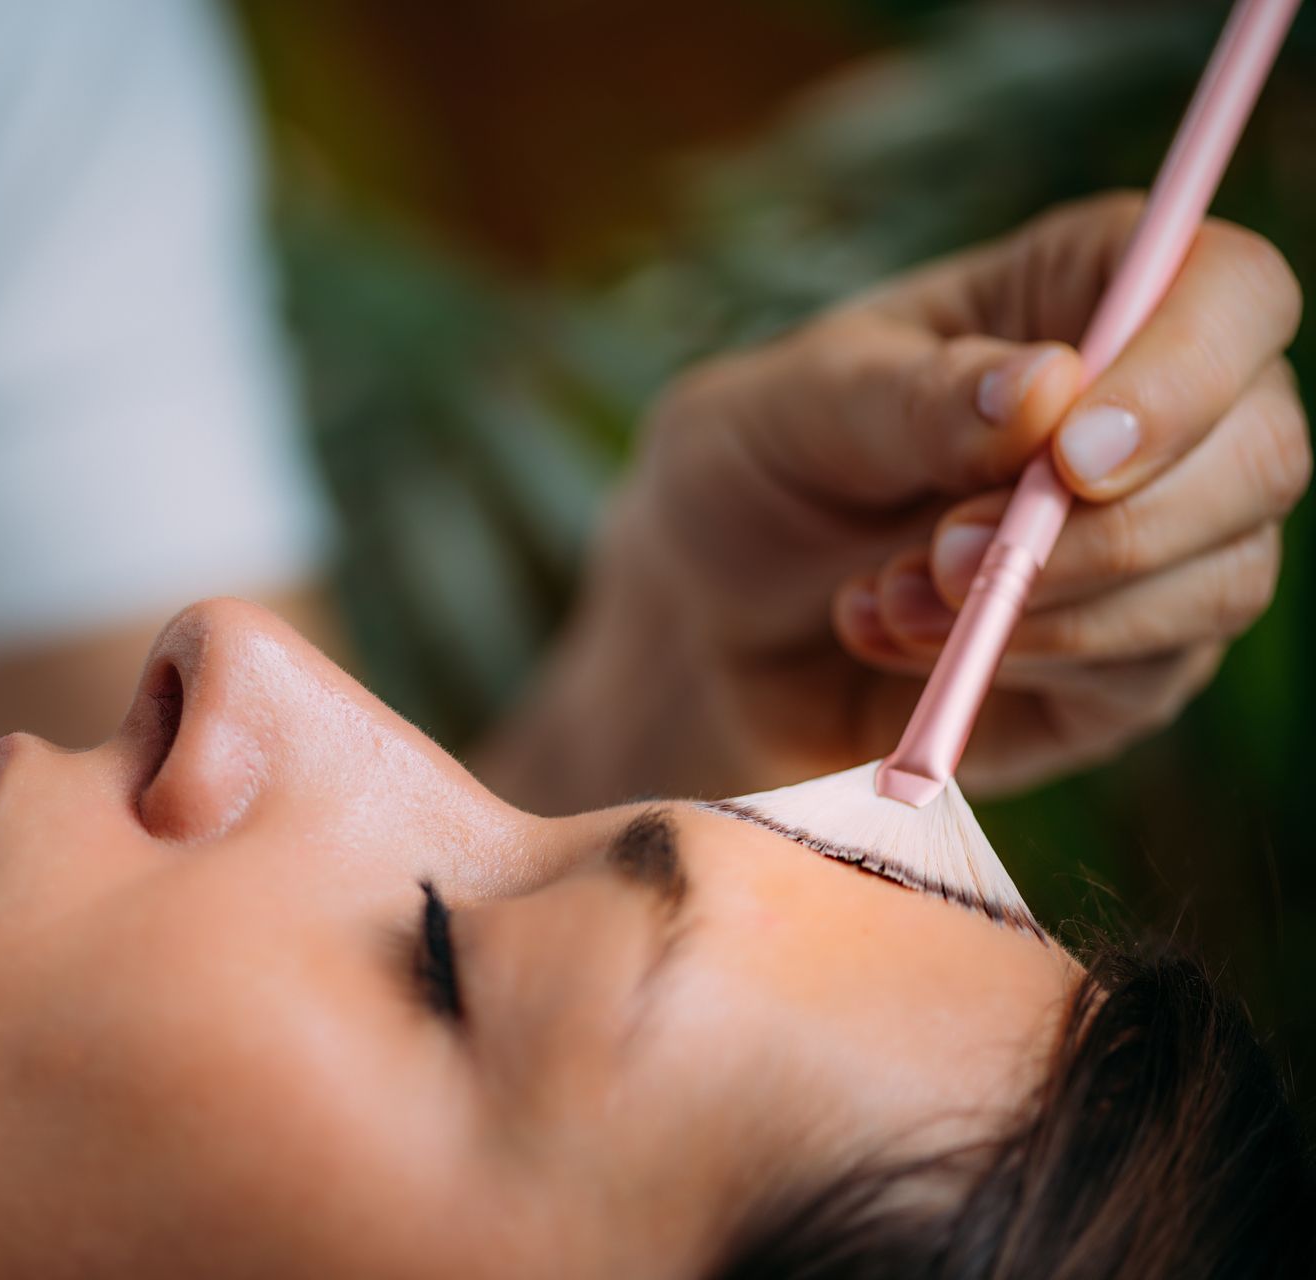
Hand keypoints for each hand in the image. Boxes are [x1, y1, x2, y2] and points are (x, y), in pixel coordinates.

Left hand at [489, 193, 1306, 807]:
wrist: (705, 626)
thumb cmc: (750, 477)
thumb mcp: (790, 410)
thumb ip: (909, 397)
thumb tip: (1051, 390)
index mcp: (1074, 297)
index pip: (1228, 287)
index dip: (1190, 362)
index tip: (1075, 452)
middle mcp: (1148, 413)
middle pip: (1263, 447)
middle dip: (1112, 523)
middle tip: (950, 550)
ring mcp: (1154, 545)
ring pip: (1226, 574)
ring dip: (1050, 604)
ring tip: (890, 593)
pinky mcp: (1128, 664)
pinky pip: (1148, 670)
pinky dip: (1019, 663)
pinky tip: (895, 638)